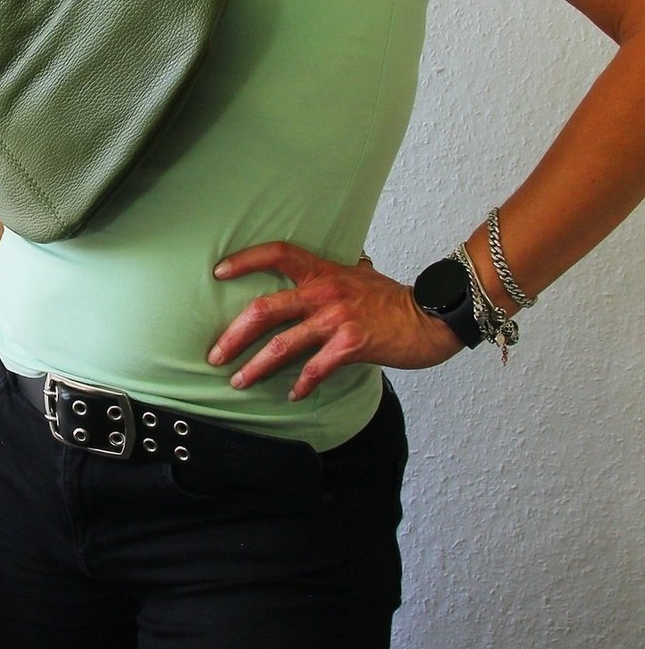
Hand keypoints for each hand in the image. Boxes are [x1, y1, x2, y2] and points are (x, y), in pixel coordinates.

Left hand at [208, 241, 461, 399]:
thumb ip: (340, 273)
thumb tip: (339, 265)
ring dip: (255, 367)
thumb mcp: (362, 276)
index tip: (218, 272)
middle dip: (233, 335)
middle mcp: (325, 292)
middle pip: (264, 308)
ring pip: (281, 345)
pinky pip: (315, 369)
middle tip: (215, 354)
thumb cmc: (396, 300)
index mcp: (324, 272)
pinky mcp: (351, 344)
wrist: (433, 316)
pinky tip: (293, 394)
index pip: (278, 253)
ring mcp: (337, 319)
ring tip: (239, 381)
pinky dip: (301, 385)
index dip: (244, 260)